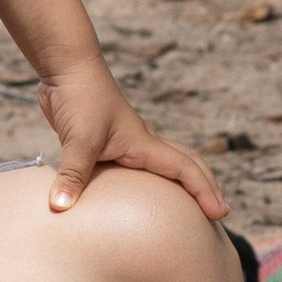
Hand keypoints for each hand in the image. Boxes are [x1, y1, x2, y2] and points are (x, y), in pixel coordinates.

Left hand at [39, 55, 227, 221]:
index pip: (186, 169)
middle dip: (205, 186)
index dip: (205, 192)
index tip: (221, 214)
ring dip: (181, 181)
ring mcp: (125, 141)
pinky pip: (134, 166)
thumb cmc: (80, 98)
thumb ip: (72, 175)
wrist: (66, 67)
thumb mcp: (78, 140)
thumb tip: (60, 207)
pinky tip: (132, 194)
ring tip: (184, 206)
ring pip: (163, 163)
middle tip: (218, 213)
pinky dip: (145, 180)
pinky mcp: (105, 143)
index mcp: (144, 143)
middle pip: (186, 163)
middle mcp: (141, 143)